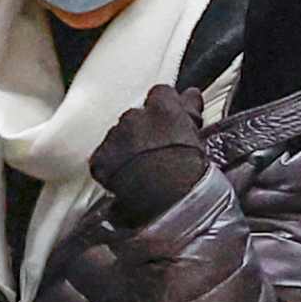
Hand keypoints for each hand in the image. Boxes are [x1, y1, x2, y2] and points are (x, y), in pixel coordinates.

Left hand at [88, 82, 213, 216]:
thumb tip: (191, 93)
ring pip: (119, 136)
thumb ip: (190, 110)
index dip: (166, 110)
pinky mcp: (100, 159)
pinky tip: (127, 179)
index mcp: (163, 109)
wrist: (170, 207)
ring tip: (142, 170)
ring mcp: (115, 138)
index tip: (171, 124)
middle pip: (137, 116)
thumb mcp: (199, 138)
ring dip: (128, 147)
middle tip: (158, 152)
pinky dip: (112, 166)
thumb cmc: (192, 177)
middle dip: (145, 130)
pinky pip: (104, 157)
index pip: (161, 93)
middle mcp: (135, 117)